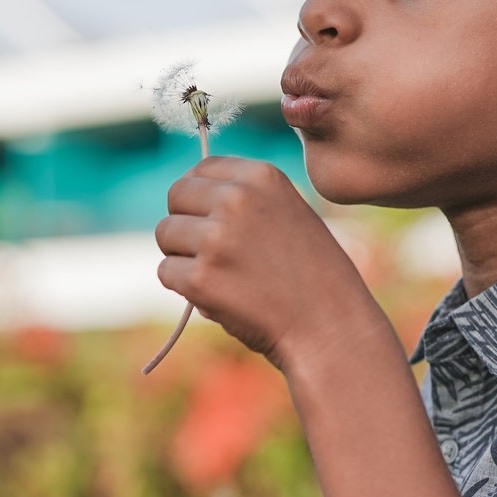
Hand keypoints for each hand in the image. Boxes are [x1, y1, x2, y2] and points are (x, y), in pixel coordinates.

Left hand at [153, 157, 379, 369]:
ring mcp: (216, 238)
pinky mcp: (200, 278)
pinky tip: (217, 297)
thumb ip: (246, 199)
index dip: (199, 196)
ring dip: (182, 256)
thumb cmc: (314, 276)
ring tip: (219, 276)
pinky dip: (183, 288)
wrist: (331, 327)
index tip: (210, 218)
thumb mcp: (290, 213)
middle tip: (209, 252)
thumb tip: (191, 198)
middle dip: (185, 223)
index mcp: (262, 176)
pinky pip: (166, 272)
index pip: (202, 168)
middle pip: (176, 196)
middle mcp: (236, 199)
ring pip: (165, 234)